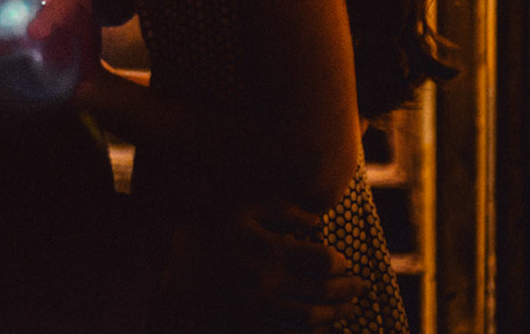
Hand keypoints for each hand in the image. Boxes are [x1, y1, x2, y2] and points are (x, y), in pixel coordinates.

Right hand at [214, 202, 366, 329]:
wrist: (169, 274)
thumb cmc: (207, 234)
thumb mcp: (242, 209)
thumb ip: (282, 209)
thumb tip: (318, 221)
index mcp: (269, 251)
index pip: (323, 261)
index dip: (339, 262)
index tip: (343, 261)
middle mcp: (268, 284)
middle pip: (322, 292)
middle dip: (347, 290)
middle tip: (360, 287)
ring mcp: (259, 311)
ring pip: (311, 319)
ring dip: (335, 315)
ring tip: (347, 309)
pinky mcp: (251, 328)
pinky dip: (311, 333)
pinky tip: (320, 327)